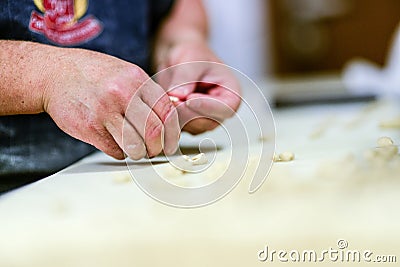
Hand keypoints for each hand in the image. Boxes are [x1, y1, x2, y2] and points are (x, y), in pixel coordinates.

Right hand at [43, 48, 179, 158]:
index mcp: (137, 80)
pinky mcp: (89, 128)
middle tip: (153, 150)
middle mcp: (123, 94)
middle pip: (154, 133)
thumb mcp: (126, 73)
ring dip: (138, 153)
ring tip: (134, 147)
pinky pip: (115, 151)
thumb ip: (147, 94)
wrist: (54, 74)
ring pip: (136, 147)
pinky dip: (119, 152)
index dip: (172, 133)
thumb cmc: (93, 74)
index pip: (167, 112)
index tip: (170, 143)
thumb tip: (169, 119)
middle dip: (157, 148)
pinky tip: (114, 141)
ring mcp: (105, 112)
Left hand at [156, 41, 240, 133]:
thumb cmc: (193, 55)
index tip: (189, 99)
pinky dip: (167, 115)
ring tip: (167, 92)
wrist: (180, 60)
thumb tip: (178, 95)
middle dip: (186, 111)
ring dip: (174, 112)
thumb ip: (186, 76)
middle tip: (170, 96)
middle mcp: (219, 113)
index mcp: (231, 95)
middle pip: (206, 122)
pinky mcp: (187, 125)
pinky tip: (163, 99)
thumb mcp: (191, 58)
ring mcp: (203, 122)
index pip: (225, 108)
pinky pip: (176, 127)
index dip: (207, 106)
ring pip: (188, 127)